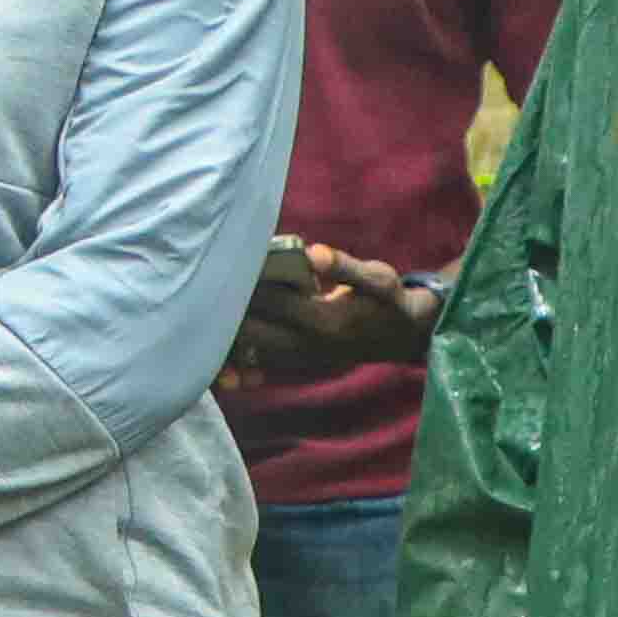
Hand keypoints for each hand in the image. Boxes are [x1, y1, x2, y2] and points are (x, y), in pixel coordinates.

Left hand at [227, 237, 437, 384]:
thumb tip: (312, 253)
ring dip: (230, 329)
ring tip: (214, 303)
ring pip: (249, 349)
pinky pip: (258, 360)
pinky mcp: (297, 363)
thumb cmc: (389, 300)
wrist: (404, 335)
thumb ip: (343, 266)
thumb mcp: (377, 278)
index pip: (269, 301)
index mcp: (322, 321)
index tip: (230, 262)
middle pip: (249, 330)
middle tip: (215, 282)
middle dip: (229, 308)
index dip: (247, 282)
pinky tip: (231, 327)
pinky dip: (241, 347)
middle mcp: (305, 344)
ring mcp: (299, 358)